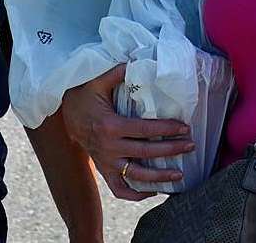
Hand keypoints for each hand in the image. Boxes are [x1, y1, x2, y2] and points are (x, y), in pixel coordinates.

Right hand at [60, 64, 193, 200]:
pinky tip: (154, 191)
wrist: (65, 115)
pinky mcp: (103, 170)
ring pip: (136, 176)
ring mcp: (106, 162)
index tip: (184, 128)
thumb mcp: (98, 81)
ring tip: (180, 174)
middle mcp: (109, 147)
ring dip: (160, 177)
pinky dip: (136, 195)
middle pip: (145, 152)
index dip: (166, 129)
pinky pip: (120, 189)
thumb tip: (136, 61)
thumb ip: (117, 72)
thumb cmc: (84, 95)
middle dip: (171, 150)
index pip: (145, 130)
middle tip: (190, 146)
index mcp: (110, 126)